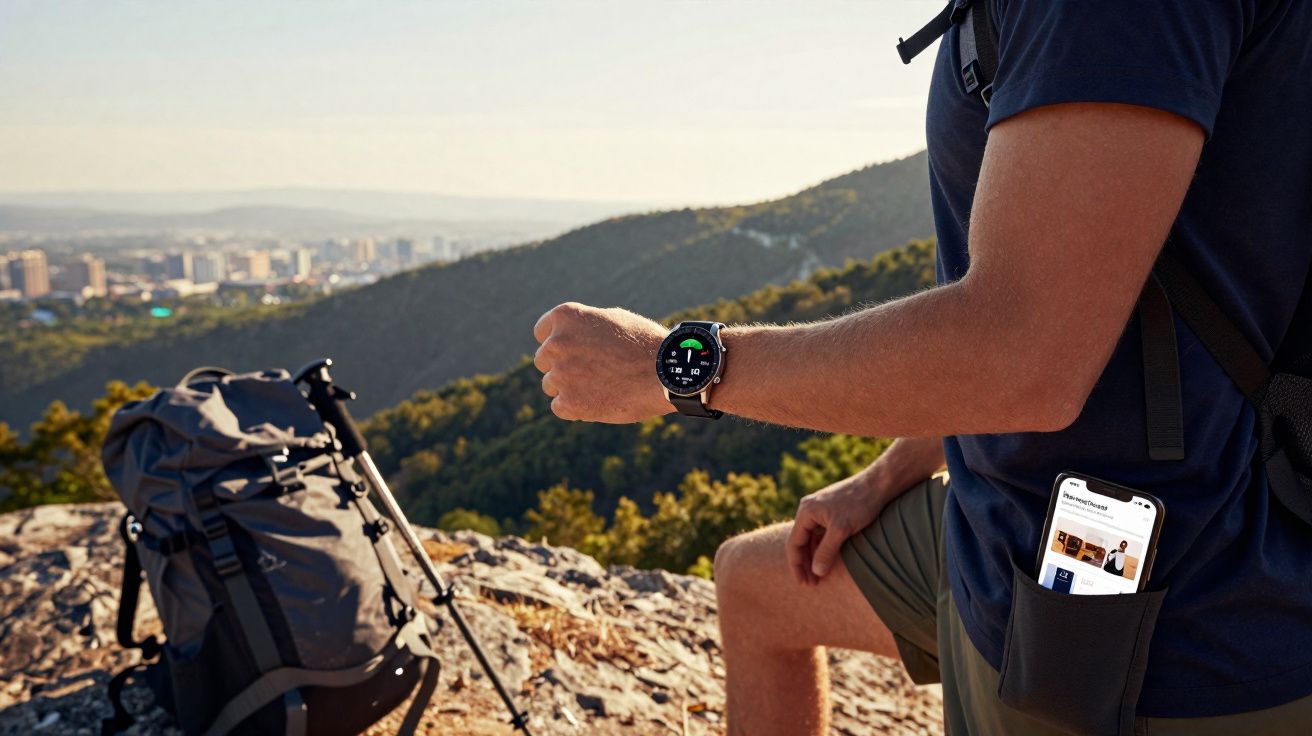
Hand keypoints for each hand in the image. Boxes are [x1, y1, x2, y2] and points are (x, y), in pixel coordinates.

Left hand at [533, 302, 673, 422]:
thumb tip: (566, 337)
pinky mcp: (569, 403)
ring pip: (551, 385)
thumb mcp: (613, 320)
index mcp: (565, 317)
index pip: (542, 333)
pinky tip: (600, 400)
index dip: (560, 343)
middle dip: (563, 366)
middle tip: (593, 371)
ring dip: (570, 388)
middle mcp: (556, 344)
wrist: (666, 373)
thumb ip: (584, 327)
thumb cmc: (645, 344)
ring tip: (602, 386)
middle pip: (544, 361)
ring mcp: (561, 375)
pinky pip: (559, 407)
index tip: (575, 352)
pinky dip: (576, 408)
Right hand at [787, 469, 886, 585]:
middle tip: (812, 584)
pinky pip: (821, 533)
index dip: (797, 565)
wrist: (879, 484)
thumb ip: (826, 551)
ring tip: (820, 575)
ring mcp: (820, 510)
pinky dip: (822, 548)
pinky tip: (828, 559)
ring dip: (814, 557)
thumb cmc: (859, 503)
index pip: (794, 543)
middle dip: (805, 564)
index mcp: (806, 511)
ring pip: (811, 538)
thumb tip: (816, 572)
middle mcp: (809, 509)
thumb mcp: (841, 530)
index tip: (804, 583)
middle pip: (801, 541)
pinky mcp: (831, 511)